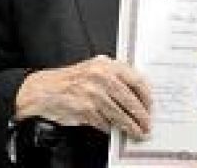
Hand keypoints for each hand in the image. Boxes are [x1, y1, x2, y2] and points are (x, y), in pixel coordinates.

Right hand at [14, 55, 151, 139]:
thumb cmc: (73, 78)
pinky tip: (116, 131)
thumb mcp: (95, 67)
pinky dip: (112, 129)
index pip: (136, 79)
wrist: (45, 89)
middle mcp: (101, 77)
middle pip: (130, 99)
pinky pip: (105, 123)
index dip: (146, 95)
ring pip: (119, 114)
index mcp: (107, 65)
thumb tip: (137, 91)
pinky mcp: (85, 110)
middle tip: (147, 123)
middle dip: (141, 115)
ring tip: (138, 132)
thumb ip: (115, 74)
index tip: (150, 105)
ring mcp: (93, 94)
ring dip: (130, 126)